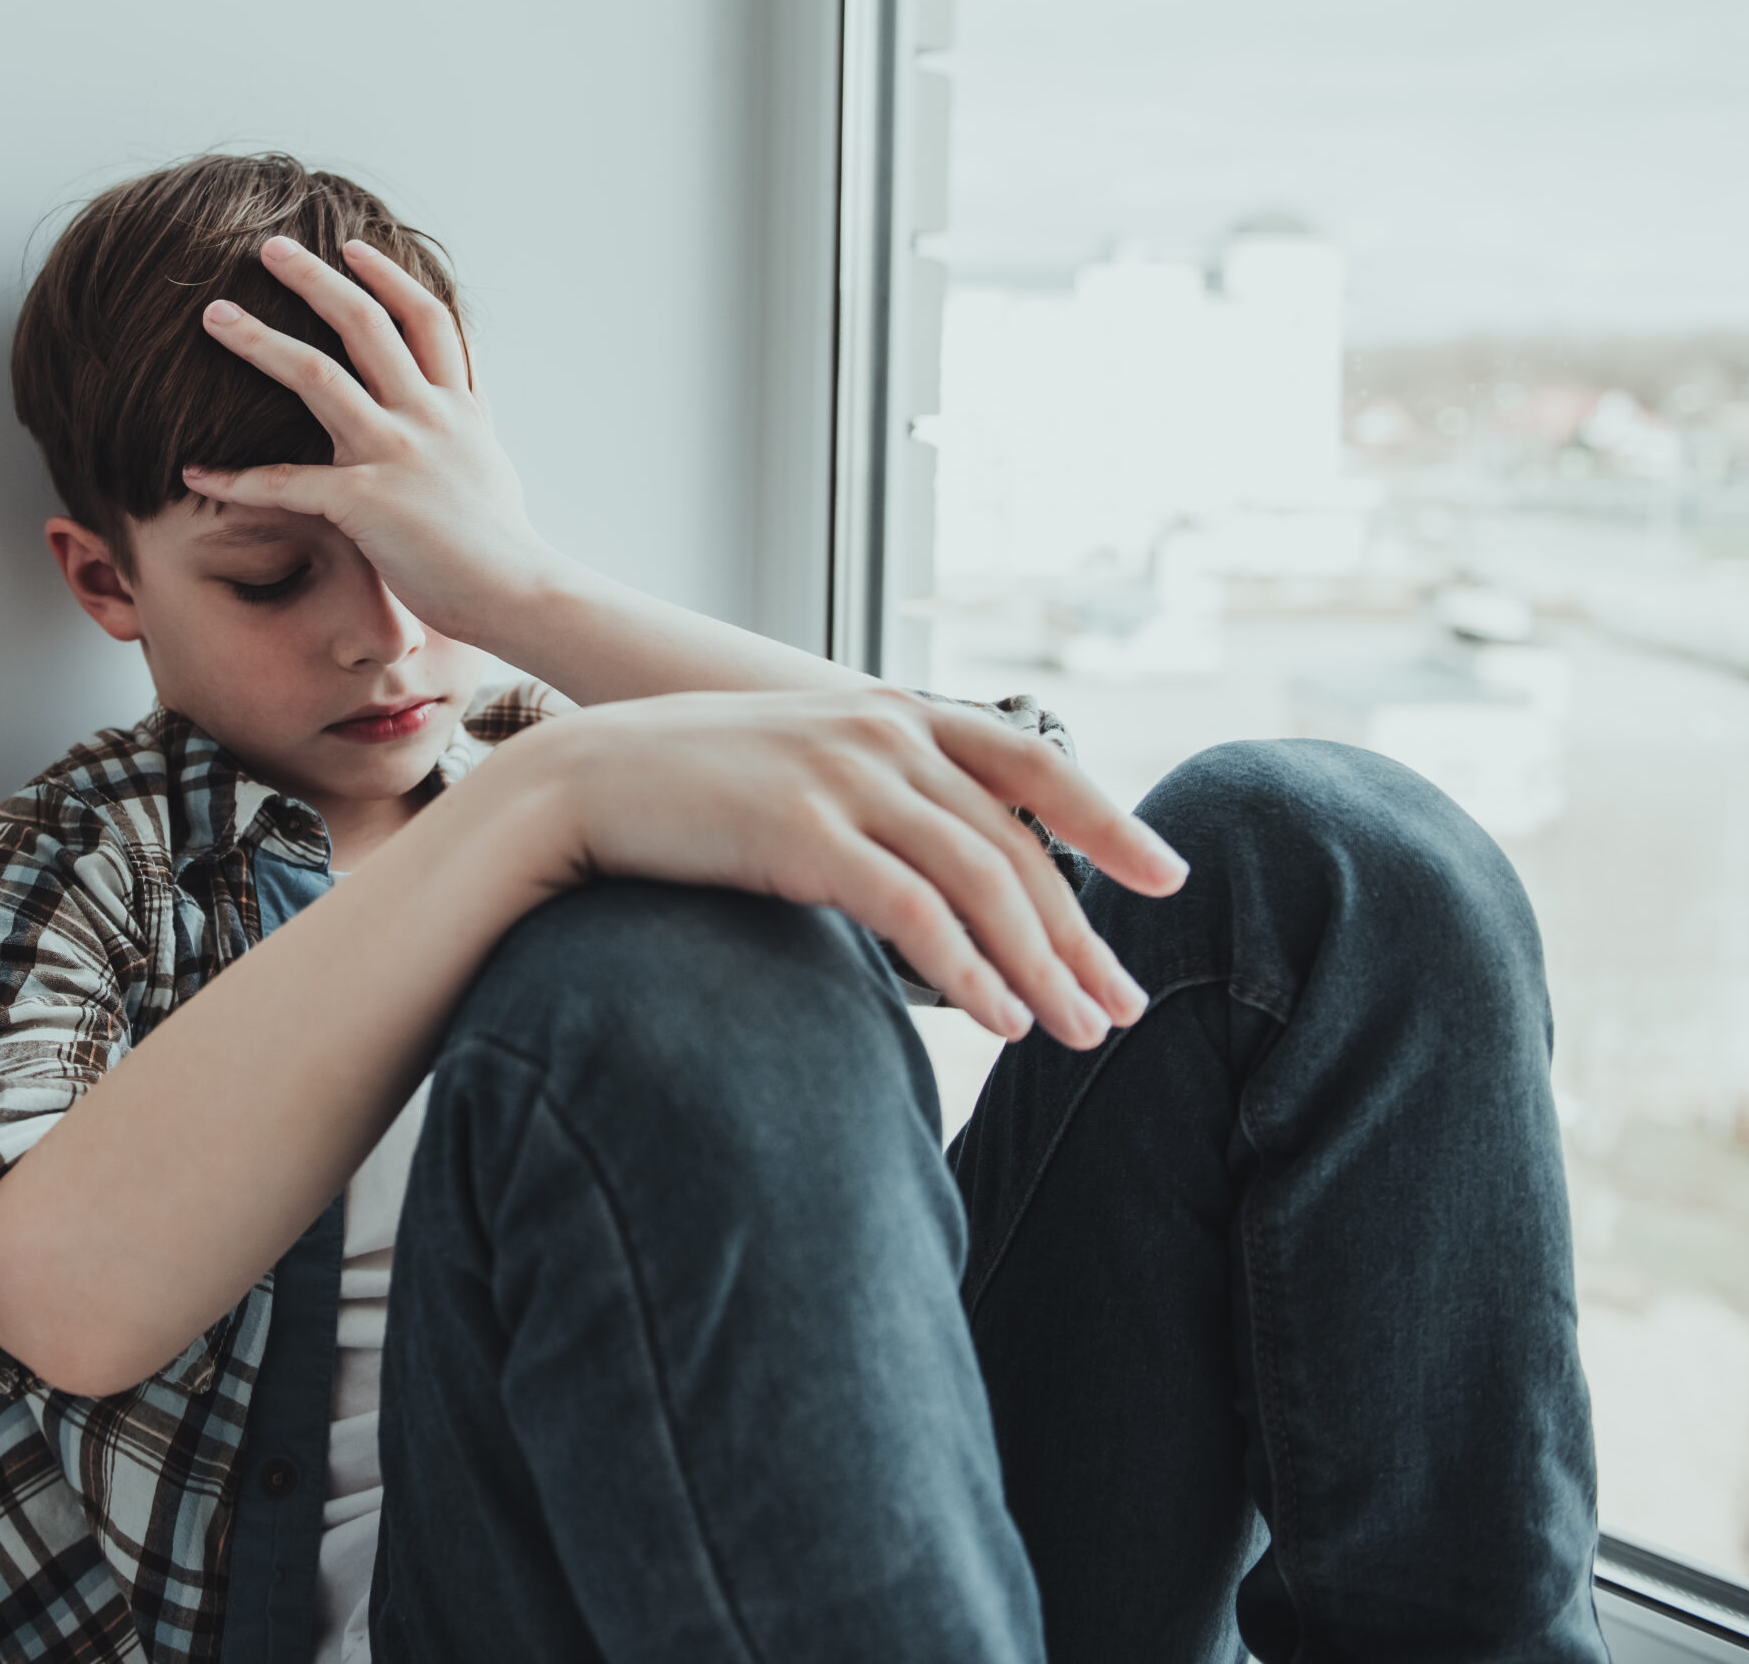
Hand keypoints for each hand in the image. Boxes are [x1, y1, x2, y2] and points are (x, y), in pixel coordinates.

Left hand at [183, 236, 556, 643]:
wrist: (520, 595)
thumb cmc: (503, 547)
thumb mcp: (492, 466)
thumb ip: (469, 426)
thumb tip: (465, 401)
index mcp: (458, 408)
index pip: (426, 319)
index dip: (389, 277)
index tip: (352, 247)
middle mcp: (427, 416)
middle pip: (365, 324)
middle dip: (314, 280)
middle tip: (269, 249)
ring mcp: (396, 454)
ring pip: (317, 376)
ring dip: (258, 340)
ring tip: (214, 315)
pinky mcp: (367, 502)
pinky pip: (287, 482)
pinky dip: (238, 478)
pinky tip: (196, 470)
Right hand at [508, 686, 1189, 1050]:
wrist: (582, 780)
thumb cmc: (693, 790)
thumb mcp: (804, 767)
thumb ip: (880, 794)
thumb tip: (945, 867)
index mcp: (894, 714)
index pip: (1032, 765)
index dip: (1108, 821)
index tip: (1166, 878)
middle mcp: (884, 734)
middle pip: (1018, 844)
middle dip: (1080, 935)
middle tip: (1122, 1008)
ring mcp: (845, 777)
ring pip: (981, 881)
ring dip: (1040, 968)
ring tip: (1076, 1035)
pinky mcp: (802, 831)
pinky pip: (913, 911)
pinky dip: (969, 971)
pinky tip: (1004, 1022)